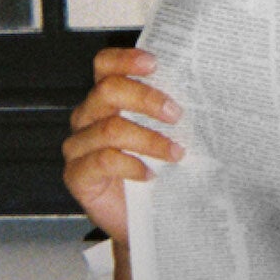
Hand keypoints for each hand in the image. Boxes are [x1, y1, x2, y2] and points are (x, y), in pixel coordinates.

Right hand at [61, 48, 183, 243]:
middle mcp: (88, 117)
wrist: (143, 220)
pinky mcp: (77, 174)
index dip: (125, 59)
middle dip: (146, 98)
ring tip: (176, 152)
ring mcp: (78, 146)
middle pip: (108, 91)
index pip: (104, 66)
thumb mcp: (165, 135)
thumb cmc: (156, 172)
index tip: (154, 63)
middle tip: (176, 114)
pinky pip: (103, 160)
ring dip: (150, 139)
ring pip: (110, 128)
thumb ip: (170, 112)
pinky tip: (150, 174)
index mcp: (106, 99)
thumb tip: (202, 92)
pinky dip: (132, 164)